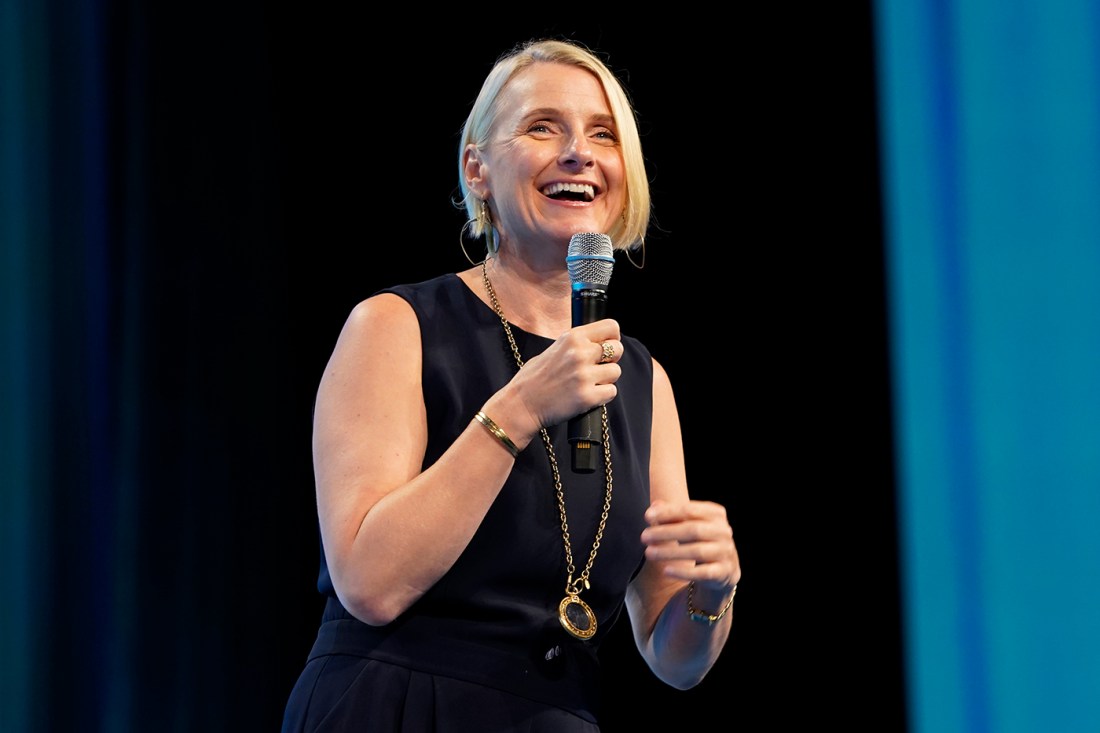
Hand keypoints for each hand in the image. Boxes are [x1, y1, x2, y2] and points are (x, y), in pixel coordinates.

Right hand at [505, 318, 623, 432]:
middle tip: (599, 368)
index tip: (608, 346)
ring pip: (616, 372)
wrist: (521, 405)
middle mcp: (579, 353)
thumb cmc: (534, 379)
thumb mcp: (553, 349)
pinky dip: (603, 396)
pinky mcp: (587, 397)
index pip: (611, 326)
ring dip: (606, 379)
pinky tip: (588, 396)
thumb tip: (598, 344)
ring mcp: (584, 375)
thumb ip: (576, 345)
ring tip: (589, 384)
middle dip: (612, 359)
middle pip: (618, 349)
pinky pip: (611, 392)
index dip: (613, 337)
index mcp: (572, 337)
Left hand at [640, 499, 739, 592]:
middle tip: (644, 536)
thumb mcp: (688, 525)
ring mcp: (726, 552)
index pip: (689, 510)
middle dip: (666, 532)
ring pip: (696, 551)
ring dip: (670, 552)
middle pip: (692, 530)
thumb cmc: (699, 541)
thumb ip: (672, 515)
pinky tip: (666, 571)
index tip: (647, 516)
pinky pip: (702, 572)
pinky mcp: (724, 572)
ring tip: (649, 553)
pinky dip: (683, 572)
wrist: (721, 570)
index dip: (668, 512)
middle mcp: (724, 531)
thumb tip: (654, 507)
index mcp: (716, 514)